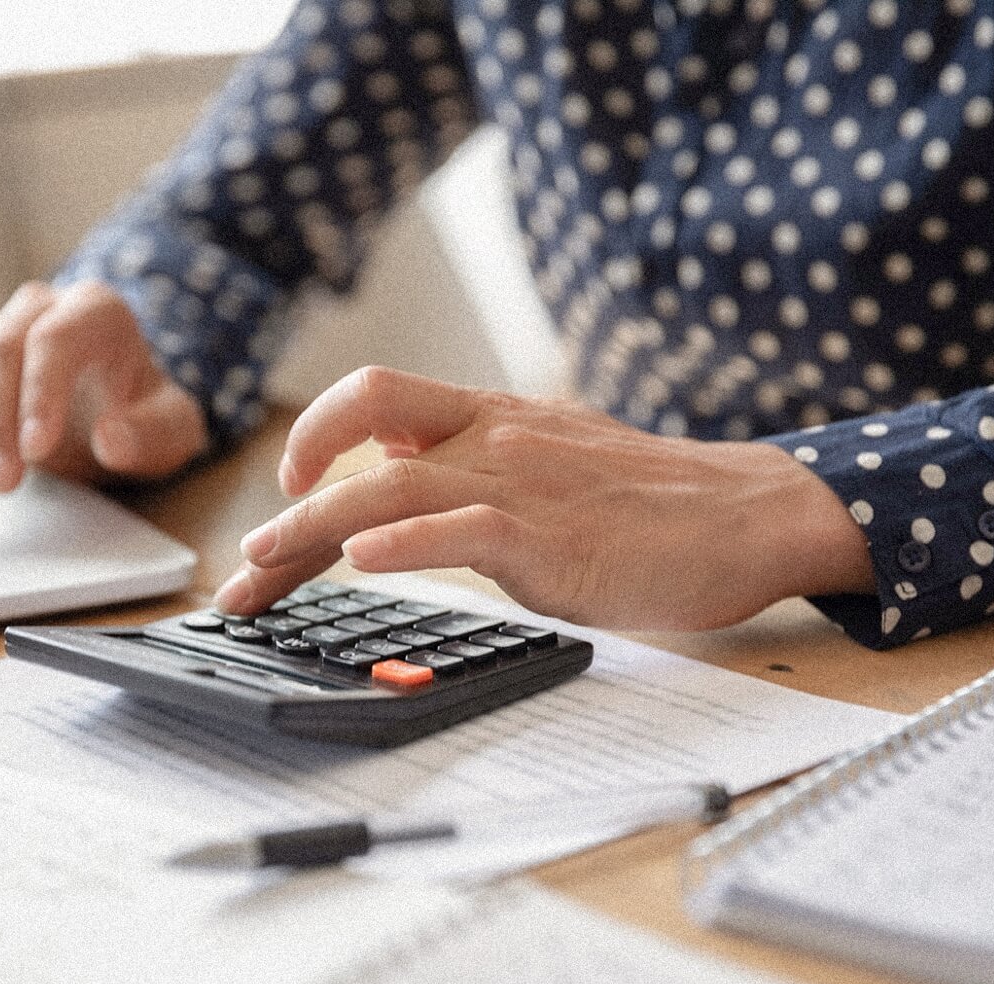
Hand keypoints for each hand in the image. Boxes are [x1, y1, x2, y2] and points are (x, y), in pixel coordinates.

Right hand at [0, 280, 207, 490]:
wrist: (120, 409)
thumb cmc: (145, 416)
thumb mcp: (172, 432)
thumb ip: (152, 435)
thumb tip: (112, 439)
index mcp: (97, 312)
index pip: (57, 339)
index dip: (39, 392)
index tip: (35, 449)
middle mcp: (42, 308)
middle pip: (0, 349)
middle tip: (2, 484)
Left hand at [216, 367, 872, 631]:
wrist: (749, 514)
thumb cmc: (656, 502)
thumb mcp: (554, 465)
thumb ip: (483, 476)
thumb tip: (413, 501)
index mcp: (493, 417)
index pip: (376, 407)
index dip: (313, 441)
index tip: (284, 493)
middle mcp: (495, 437)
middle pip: (362, 439)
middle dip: (289, 503)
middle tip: (245, 566)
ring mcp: (521, 482)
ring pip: (390, 486)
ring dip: (312, 528)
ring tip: (263, 566)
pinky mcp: (551, 535)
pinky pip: (461, 527)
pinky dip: (405, 541)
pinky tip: (364, 561)